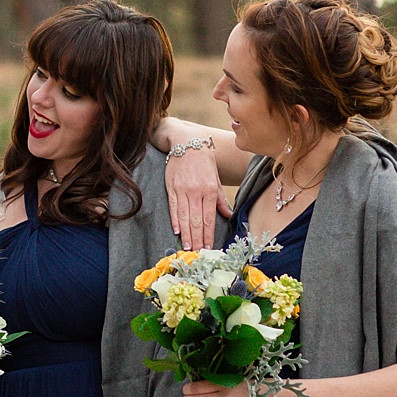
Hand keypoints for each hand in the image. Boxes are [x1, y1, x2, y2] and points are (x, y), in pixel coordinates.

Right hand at [159, 119, 230, 248]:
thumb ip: (219, 198)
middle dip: (198, 239)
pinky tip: (177, 232)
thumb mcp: (215, 179)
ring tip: (188, 247)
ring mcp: (182, 190)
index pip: (209, 217)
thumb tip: (225, 215)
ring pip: (184, 217)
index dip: (208, 234)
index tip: (209, 247)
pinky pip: (173, 208)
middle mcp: (196, 192)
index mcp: (209, 190)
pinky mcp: (171, 188)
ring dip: (187, 234)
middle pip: (196, 220)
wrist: (187, 143)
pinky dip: (175, 221)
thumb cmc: (203, 161)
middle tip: (198, 254)